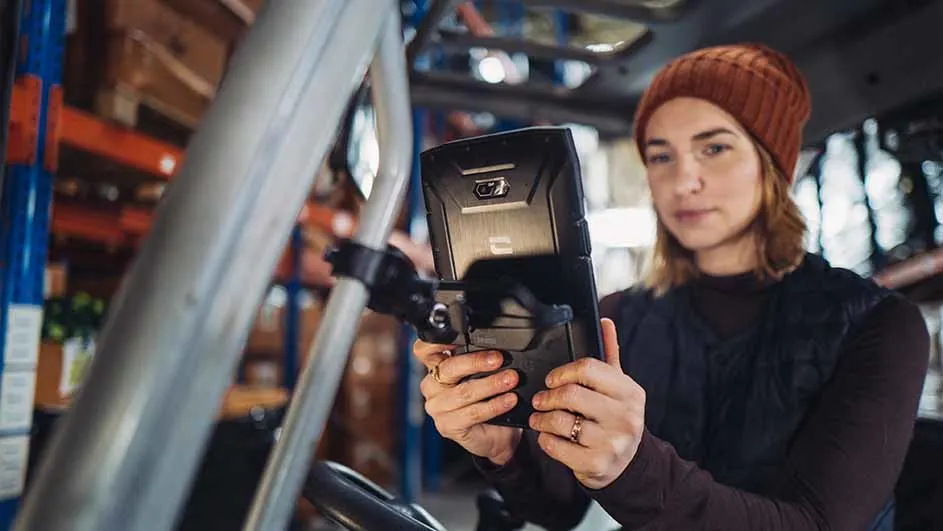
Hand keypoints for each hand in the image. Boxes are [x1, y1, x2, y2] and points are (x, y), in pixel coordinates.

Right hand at [414, 341, 522, 465]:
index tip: (460, 335)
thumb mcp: (483, 374)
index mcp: (436, 368)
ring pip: (463, 392)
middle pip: (448, 368)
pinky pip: (472, 413)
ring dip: (491, 384)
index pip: (424, 350)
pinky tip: (509, 400)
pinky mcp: (447, 426)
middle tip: (498, 359)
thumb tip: (497, 347)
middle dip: (476, 361)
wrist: (496, 435)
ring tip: (511, 380)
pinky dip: (493, 405)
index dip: (436, 342)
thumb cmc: (488, 399)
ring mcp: (437, 407)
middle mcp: (432, 386)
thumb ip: (481, 359)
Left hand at [529, 318, 645, 488]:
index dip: (562, 371)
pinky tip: (547, 436)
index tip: (551, 379)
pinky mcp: (597, 464)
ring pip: (561, 421)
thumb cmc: (616, 418)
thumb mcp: (618, 387)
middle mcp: (625, 416)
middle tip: (540, 400)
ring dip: (541, 419)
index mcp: (630, 392)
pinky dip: (545, 440)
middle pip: (571, 394)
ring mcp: (612, 442)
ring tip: (538, 418)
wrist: (627, 465)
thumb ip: (609, 355)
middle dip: (547, 396)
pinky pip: (557, 446)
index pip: (588, 368)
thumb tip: (604, 321)